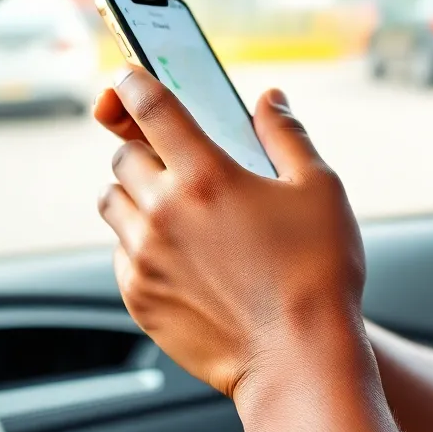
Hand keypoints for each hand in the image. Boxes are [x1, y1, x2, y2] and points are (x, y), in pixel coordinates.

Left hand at [94, 67, 365, 400]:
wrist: (298, 356)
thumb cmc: (318, 268)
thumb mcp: (319, 187)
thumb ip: (287, 135)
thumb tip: (270, 99)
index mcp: (207, 174)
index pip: (151, 108)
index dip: (134, 82)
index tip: (126, 75)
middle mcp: (164, 211)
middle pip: (124, 155)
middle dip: (147, 147)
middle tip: (181, 158)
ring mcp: (145, 258)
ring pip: (113, 203)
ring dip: (137, 192)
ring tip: (177, 204)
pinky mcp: (139, 297)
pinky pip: (119, 252)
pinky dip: (139, 240)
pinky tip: (180, 249)